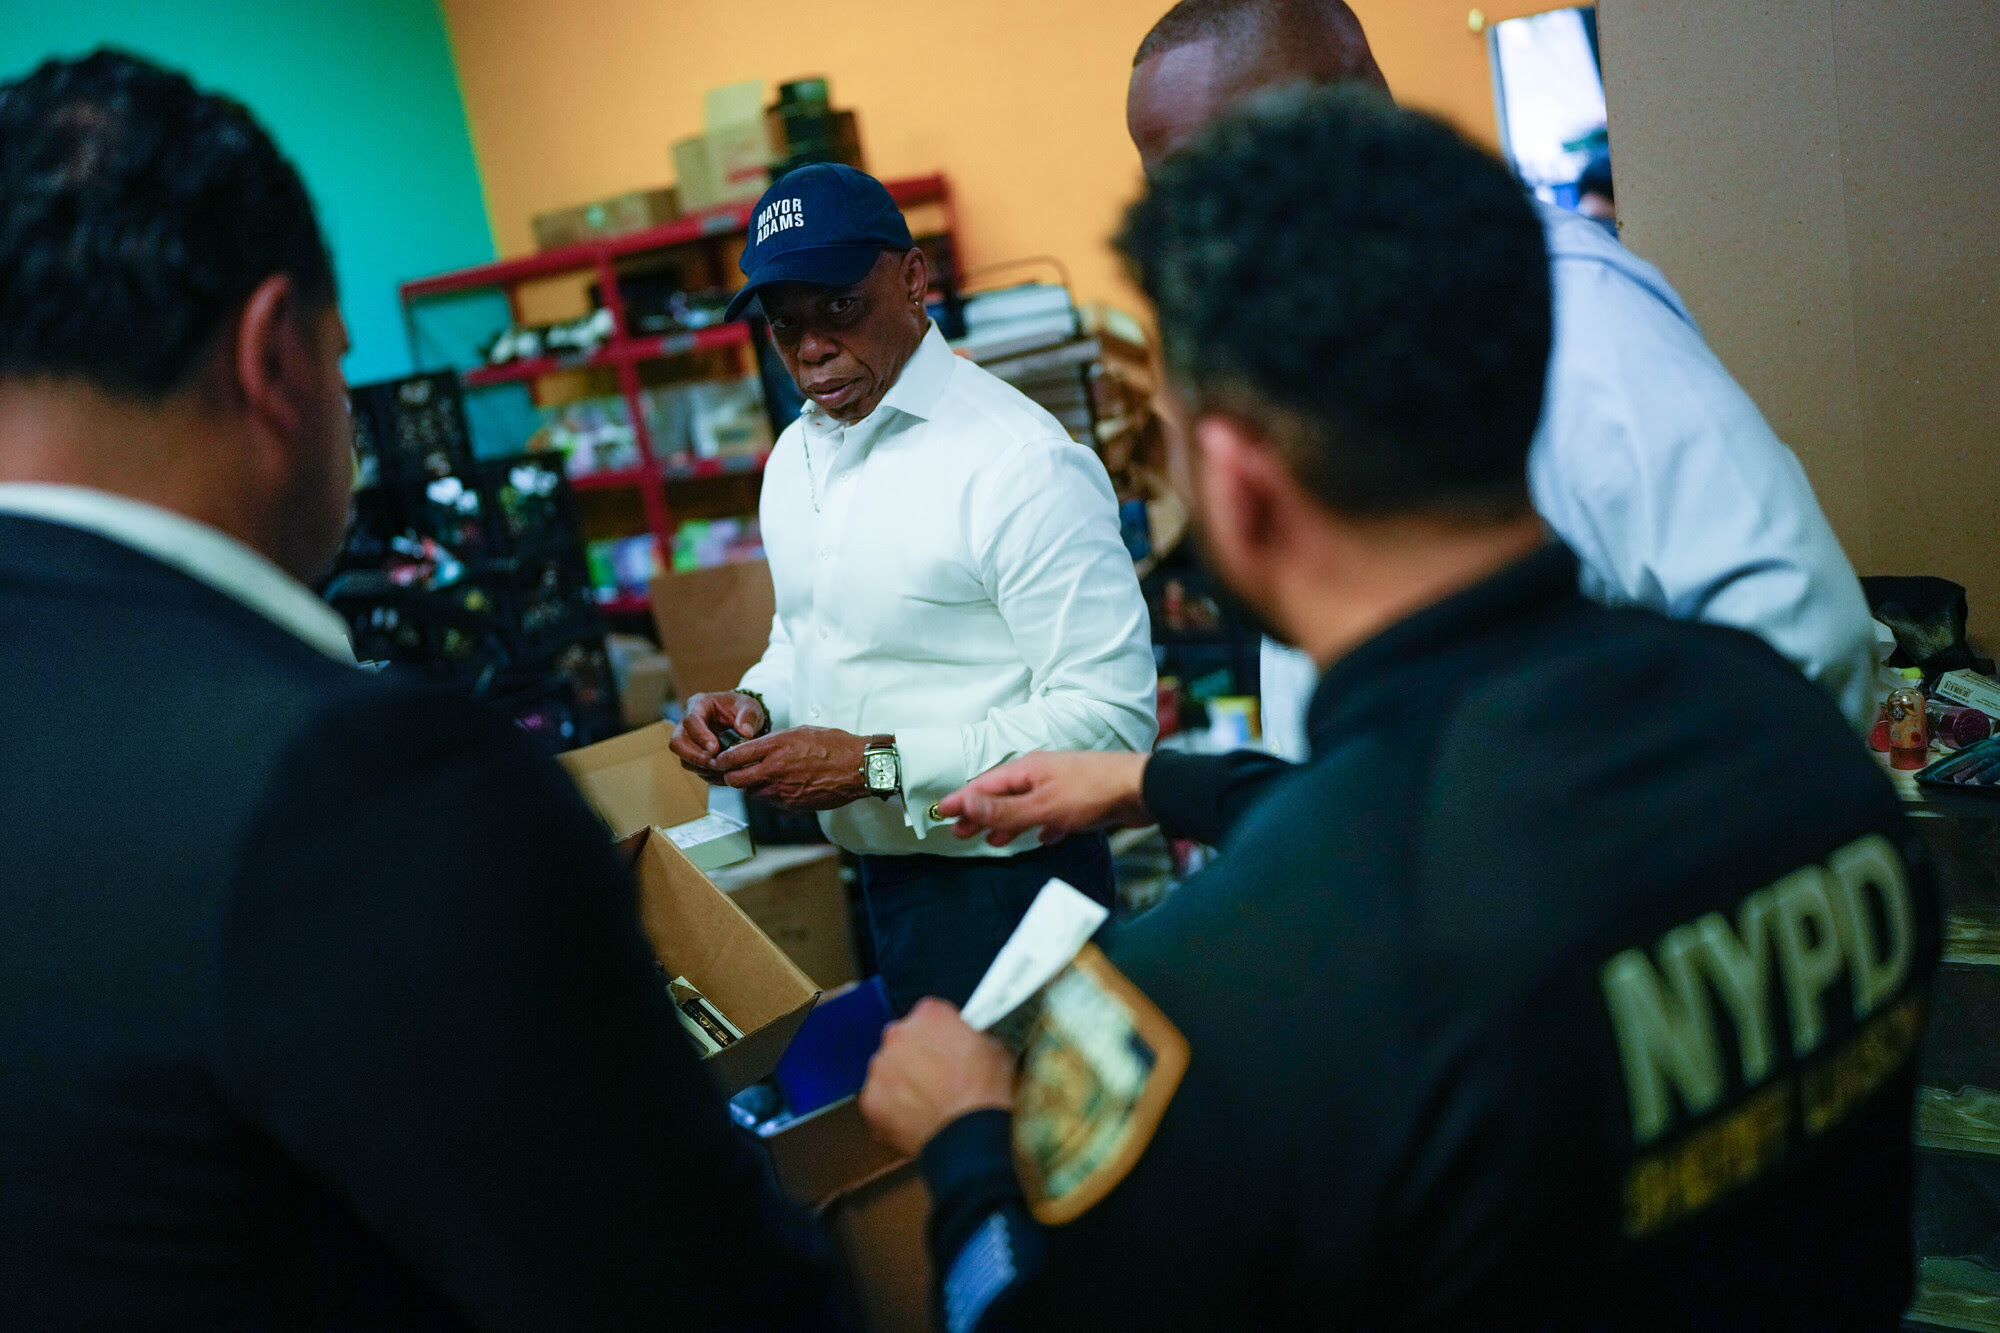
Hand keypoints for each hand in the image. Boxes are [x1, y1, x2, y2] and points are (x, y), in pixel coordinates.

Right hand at [670, 691, 768, 781]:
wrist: (742, 717)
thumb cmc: (742, 708)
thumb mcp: (750, 706)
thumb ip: (748, 717)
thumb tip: (745, 733)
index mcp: (698, 704)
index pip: (691, 721)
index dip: (701, 736)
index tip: (715, 749)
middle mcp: (687, 723)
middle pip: (677, 743)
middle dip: (695, 757)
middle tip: (716, 764)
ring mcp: (688, 741)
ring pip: (684, 759)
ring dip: (702, 768)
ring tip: (723, 770)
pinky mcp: (694, 755)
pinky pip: (694, 769)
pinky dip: (709, 775)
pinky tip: (724, 775)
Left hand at [711, 726, 867, 809]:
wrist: (857, 768)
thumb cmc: (833, 745)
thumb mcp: (799, 732)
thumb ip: (772, 742)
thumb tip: (753, 748)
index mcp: (775, 748)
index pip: (733, 757)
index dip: (722, 760)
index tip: (721, 759)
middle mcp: (774, 772)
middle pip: (735, 780)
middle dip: (731, 776)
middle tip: (734, 771)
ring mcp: (782, 792)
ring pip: (752, 793)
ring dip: (752, 786)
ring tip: (763, 776)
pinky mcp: (792, 806)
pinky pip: (771, 801)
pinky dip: (771, 794)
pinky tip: (783, 785)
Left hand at [860, 998, 1015, 1157]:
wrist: (971, 1138)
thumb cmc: (987, 1095)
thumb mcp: (995, 1049)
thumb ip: (970, 1036)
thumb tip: (968, 1041)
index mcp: (930, 1014)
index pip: (929, 1015)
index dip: (940, 1035)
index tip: (946, 1048)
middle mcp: (899, 1034)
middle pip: (903, 1039)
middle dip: (917, 1056)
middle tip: (938, 1079)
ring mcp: (881, 1067)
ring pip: (888, 1069)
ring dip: (902, 1081)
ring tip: (928, 1103)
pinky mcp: (870, 1099)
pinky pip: (879, 1100)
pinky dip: (892, 1109)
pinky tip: (915, 1119)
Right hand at [938, 751, 1152, 846]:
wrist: (1143, 791)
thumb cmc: (1091, 794)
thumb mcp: (1041, 807)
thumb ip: (1003, 810)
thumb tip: (964, 805)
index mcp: (1027, 769)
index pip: (984, 785)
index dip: (962, 800)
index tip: (940, 813)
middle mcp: (1041, 774)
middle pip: (1002, 795)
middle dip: (981, 815)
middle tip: (959, 833)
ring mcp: (1061, 786)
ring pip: (1026, 806)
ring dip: (1008, 823)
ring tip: (993, 841)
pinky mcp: (1080, 801)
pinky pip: (1051, 814)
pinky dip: (1040, 826)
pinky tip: (1042, 838)